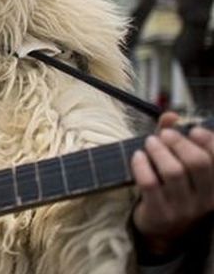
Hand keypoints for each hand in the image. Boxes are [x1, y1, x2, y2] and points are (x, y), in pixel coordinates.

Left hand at [131, 112, 213, 255]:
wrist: (159, 228)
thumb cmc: (170, 189)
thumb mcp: (179, 165)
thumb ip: (176, 139)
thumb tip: (171, 115)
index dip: (209, 142)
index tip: (194, 130)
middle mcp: (204, 199)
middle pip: (198, 163)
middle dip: (180, 143)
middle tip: (164, 135)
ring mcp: (182, 208)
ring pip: (173, 172)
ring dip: (159, 151)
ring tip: (149, 142)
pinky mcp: (159, 213)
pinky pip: (150, 184)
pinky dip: (142, 165)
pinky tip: (137, 156)